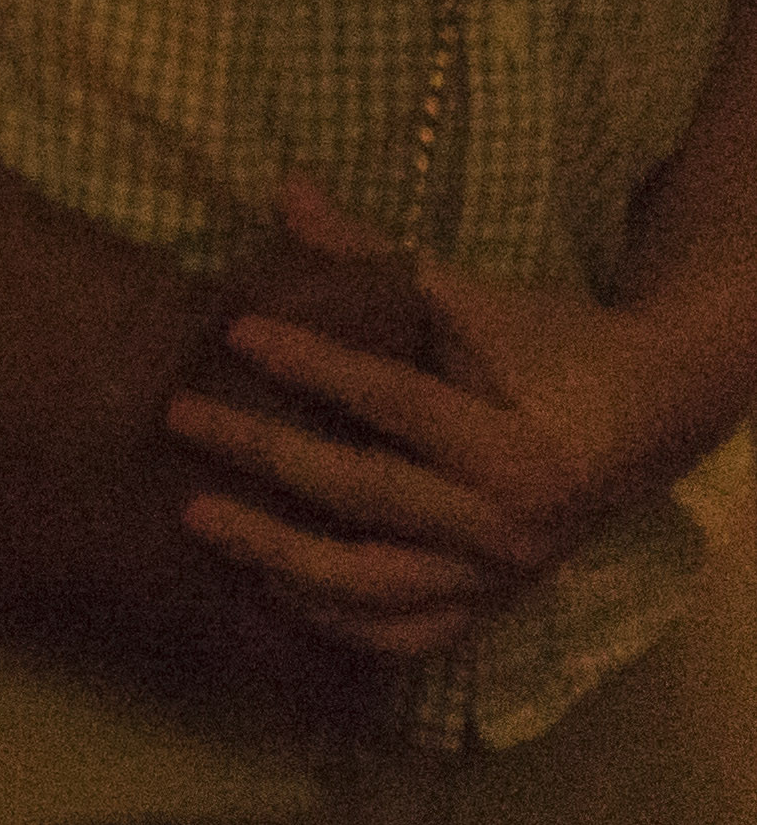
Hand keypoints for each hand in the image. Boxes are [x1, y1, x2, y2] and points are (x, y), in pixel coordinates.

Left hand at [168, 176, 726, 658]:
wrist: (644, 418)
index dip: (314, 364)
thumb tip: (285, 189)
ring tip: (196, 516)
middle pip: (367, 495)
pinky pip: (404, 635)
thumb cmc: (548, 346)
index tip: (233, 329)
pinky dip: (335, 622)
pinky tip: (266, 586)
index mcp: (517, 447)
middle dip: (264, 455)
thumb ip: (373, 255)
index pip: (394, 402)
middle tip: (179, 417)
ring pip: (375, 586)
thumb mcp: (469, 297)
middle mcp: (510, 527)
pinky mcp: (487, 608)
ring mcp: (497, 579)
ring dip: (279, 556)